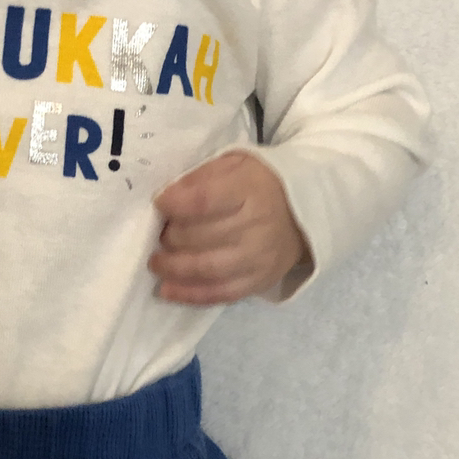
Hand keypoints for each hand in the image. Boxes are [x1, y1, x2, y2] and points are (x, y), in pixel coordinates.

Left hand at [149, 151, 309, 305]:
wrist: (301, 212)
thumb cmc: (258, 184)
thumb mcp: (233, 164)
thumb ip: (200, 176)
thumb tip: (167, 197)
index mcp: (249, 189)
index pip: (203, 201)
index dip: (174, 204)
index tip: (159, 204)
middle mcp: (256, 225)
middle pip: (200, 236)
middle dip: (171, 236)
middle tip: (160, 233)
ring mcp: (259, 257)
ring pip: (207, 268)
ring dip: (173, 267)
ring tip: (157, 262)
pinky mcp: (258, 281)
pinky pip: (220, 293)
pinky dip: (189, 294)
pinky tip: (167, 290)